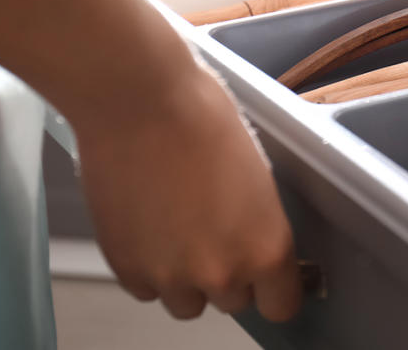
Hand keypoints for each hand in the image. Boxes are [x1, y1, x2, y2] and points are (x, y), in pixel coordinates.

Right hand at [73, 64, 300, 321]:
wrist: (139, 102)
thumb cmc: (203, 119)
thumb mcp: (257, 176)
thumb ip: (258, 224)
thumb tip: (254, 243)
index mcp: (266, 248)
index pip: (282, 305)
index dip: (275, 289)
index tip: (269, 279)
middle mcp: (221, 273)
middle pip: (233, 302)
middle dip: (228, 274)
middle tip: (216, 233)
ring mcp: (170, 275)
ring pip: (186, 302)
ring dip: (186, 278)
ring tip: (178, 231)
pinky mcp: (126, 267)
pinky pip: (145, 288)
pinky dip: (148, 268)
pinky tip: (149, 228)